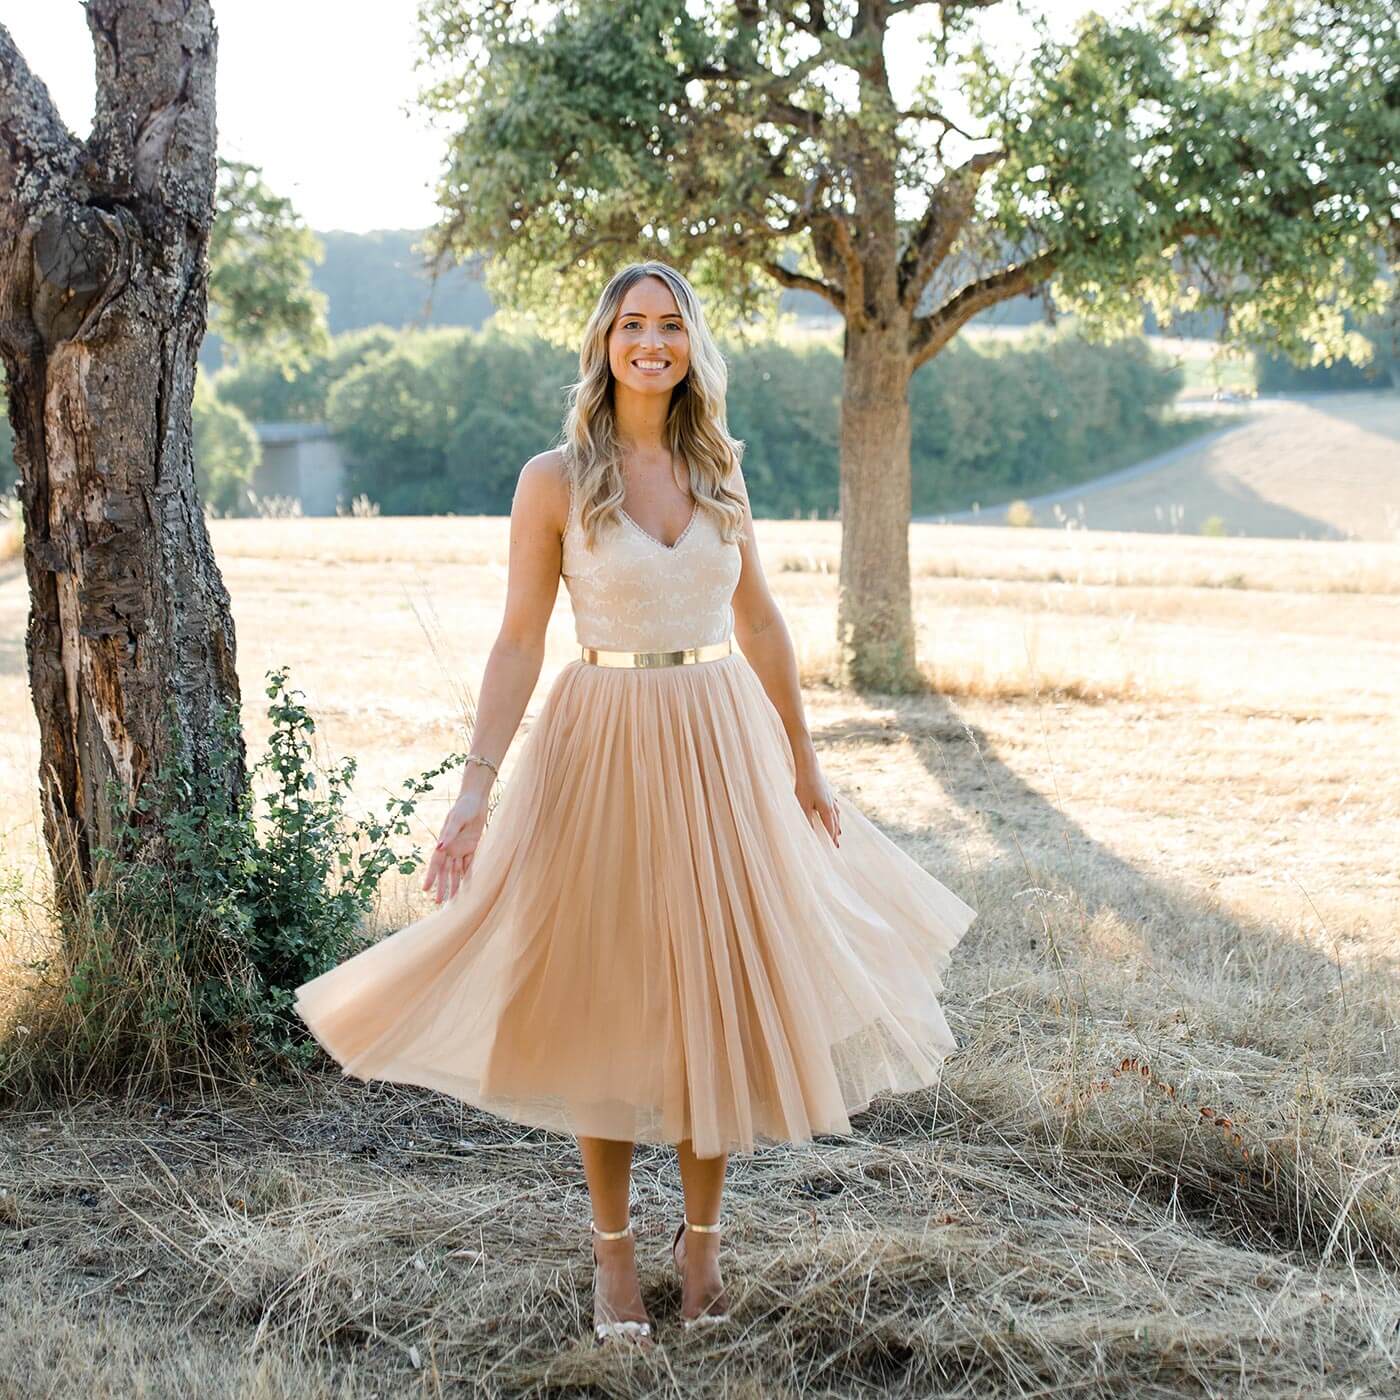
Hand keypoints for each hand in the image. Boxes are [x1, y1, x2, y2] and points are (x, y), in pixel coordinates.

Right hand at [421, 790, 488, 904]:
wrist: (476, 800)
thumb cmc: (464, 808)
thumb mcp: (456, 820)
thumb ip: (449, 834)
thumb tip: (439, 848)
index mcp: (444, 843)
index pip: (435, 864)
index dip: (430, 877)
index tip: (425, 889)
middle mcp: (450, 848)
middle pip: (445, 871)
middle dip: (442, 886)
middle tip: (438, 902)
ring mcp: (461, 849)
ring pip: (456, 871)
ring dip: (454, 884)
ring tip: (452, 900)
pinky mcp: (472, 847)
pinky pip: (469, 864)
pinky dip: (467, 874)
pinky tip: (466, 886)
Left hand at [793, 749, 840, 847]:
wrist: (809, 767)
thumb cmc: (804, 786)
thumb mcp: (803, 806)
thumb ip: (807, 821)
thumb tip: (810, 834)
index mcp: (826, 810)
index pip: (830, 828)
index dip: (831, 839)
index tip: (834, 848)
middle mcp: (831, 805)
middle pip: (835, 823)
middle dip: (835, 834)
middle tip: (836, 845)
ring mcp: (830, 797)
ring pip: (836, 815)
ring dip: (837, 824)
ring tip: (839, 832)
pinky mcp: (827, 791)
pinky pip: (834, 806)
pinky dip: (836, 813)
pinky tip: (836, 812)